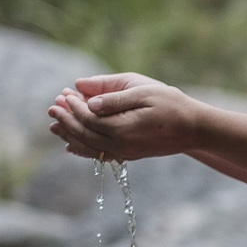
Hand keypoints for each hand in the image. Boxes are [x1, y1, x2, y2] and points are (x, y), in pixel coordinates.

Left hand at [47, 74, 206, 161]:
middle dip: (66, 120)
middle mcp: (121, 145)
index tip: (63, 93)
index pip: (88, 118)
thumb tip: (86, 98)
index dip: (73, 106)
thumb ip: (113, 96)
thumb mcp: (143, 91)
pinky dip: (83, 150)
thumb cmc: (171, 104)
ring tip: (54, 124)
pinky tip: (71, 145)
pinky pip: (100, 155)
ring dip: (70, 135)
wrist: (195, 129)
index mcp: (123, 128)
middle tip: (52, 106)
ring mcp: (125, 153)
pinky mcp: (129, 155)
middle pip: (84, 134)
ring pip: (89, 147)